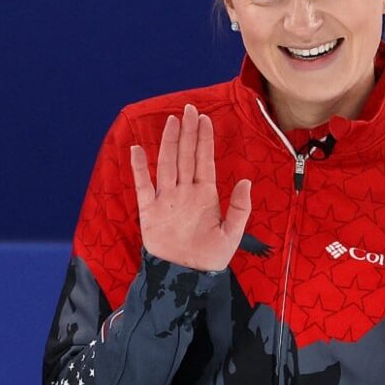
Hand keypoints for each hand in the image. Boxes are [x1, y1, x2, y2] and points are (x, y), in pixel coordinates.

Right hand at [130, 104, 252, 271]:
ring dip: (169, 143)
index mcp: (206, 194)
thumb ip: (240, 208)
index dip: (204, 139)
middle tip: (189, 109)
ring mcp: (167, 199)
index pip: (204, 160)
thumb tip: (247, 180)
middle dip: (188, 132)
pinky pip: (143, 185)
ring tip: (171, 121)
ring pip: (168, 164)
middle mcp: (185, 191)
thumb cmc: (210, 257)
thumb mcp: (232, 235)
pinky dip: (139, 168)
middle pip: (186, 155)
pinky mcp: (149, 210)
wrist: (185, 276)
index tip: (205, 118)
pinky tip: (138, 150)